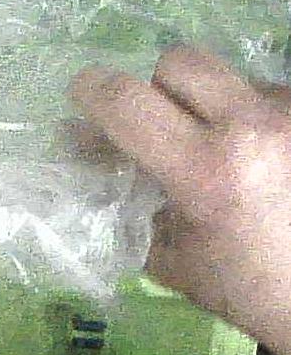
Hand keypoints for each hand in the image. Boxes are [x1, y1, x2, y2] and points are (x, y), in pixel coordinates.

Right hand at [72, 47, 290, 354]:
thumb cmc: (249, 292)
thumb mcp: (171, 255)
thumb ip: (124, 196)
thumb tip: (83, 145)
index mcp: (205, 169)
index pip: (126, 99)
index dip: (91, 90)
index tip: (85, 99)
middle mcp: (255, 128)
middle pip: (181, 62)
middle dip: (158, 87)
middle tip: (161, 125)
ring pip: (233, 78)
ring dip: (215, 105)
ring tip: (227, 151)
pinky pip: (273, 97)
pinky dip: (257, 120)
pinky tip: (267, 161)